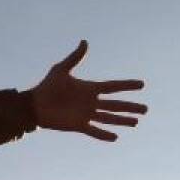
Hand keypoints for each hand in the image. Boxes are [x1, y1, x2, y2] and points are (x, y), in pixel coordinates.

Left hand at [30, 41, 145, 141]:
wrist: (34, 105)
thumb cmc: (46, 87)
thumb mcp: (61, 70)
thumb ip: (75, 57)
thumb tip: (84, 41)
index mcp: (89, 88)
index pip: (113, 86)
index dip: (127, 85)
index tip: (141, 84)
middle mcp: (91, 102)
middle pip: (115, 105)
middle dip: (130, 107)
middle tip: (146, 109)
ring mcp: (85, 114)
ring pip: (108, 118)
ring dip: (122, 120)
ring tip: (135, 123)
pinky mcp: (78, 125)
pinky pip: (94, 131)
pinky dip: (104, 135)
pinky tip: (115, 137)